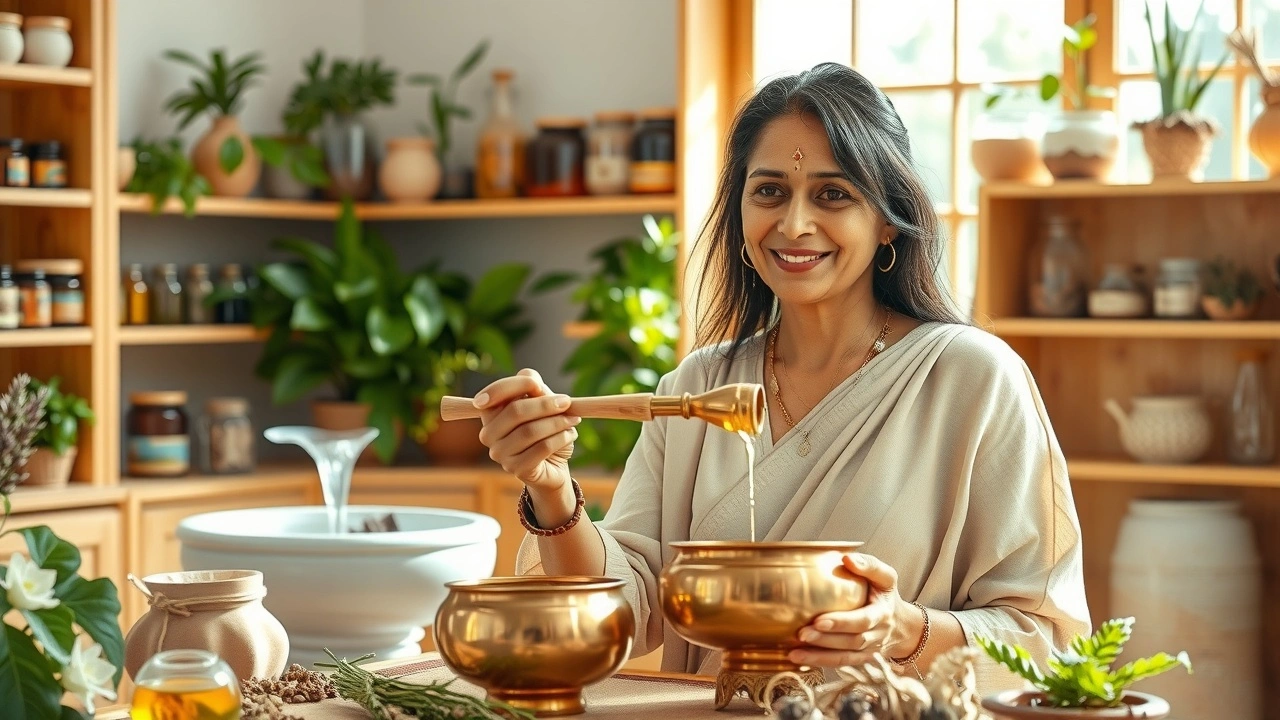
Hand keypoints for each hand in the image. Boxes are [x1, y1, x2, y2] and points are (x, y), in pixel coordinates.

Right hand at [474, 368, 579, 492]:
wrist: (553, 464)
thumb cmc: (544, 429)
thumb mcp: (541, 402)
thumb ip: (534, 387)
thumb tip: (533, 381)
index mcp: (489, 413)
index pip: (496, 393)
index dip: (518, 384)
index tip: (539, 385)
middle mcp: (488, 434)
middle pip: (516, 411)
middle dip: (545, 405)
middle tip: (566, 402)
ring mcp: (500, 454)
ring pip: (530, 431)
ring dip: (557, 422)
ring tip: (573, 420)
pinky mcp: (516, 469)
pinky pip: (542, 448)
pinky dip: (561, 438)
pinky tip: (570, 434)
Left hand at [788, 553, 922, 667]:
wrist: (902, 626)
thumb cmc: (886, 596)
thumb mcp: (886, 577)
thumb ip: (869, 565)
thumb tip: (846, 558)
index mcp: (883, 613)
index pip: (864, 620)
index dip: (842, 622)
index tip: (819, 620)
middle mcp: (877, 635)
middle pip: (852, 641)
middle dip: (826, 639)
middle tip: (802, 633)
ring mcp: (869, 650)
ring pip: (845, 657)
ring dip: (819, 655)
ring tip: (795, 652)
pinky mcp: (860, 660)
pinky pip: (841, 664)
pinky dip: (821, 663)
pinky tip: (800, 660)